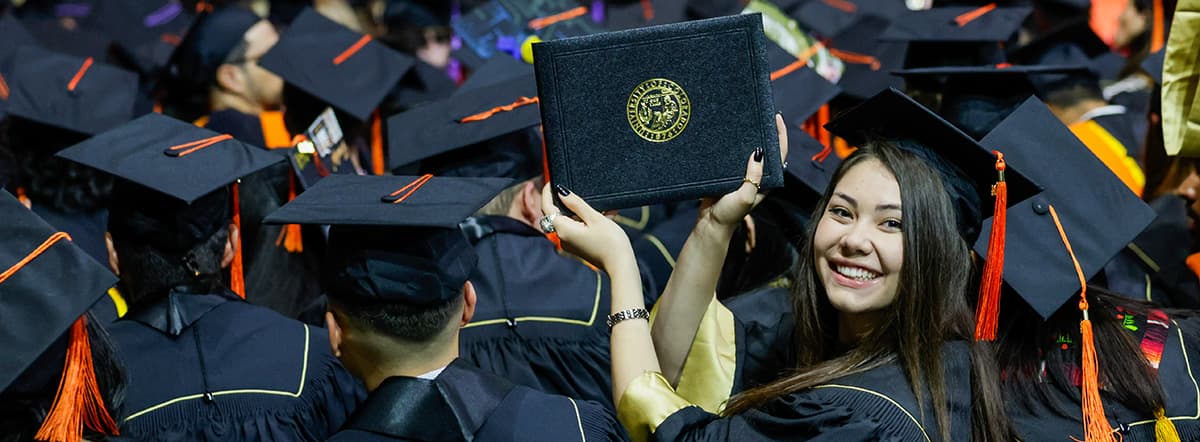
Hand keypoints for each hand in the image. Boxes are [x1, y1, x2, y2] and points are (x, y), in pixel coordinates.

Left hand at [541, 183, 634, 270]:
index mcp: (563, 229)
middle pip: (558, 214)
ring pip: (570, 220)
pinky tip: (606, 215)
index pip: (547, 207)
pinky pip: (578, 228)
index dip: (547, 192)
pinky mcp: (579, 246)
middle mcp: (562, 237)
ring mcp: (570, 243)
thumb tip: (561, 192)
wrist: (621, 266)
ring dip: (582, 211)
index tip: (551, 181)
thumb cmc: (610, 242)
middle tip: (576, 189)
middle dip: (567, 201)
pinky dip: (587, 220)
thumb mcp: (594, 217)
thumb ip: (576, 203)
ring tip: (601, 205)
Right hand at [697, 113, 789, 230]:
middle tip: (762, 113)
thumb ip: (754, 178)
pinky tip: (730, 133)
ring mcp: (743, 174)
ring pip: (751, 151)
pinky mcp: (729, 174)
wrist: (710, 223)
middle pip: (767, 150)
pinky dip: (734, 144)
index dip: (780, 136)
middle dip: (767, 131)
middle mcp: (758, 176)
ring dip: (750, 136)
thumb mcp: (745, 197)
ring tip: (748, 118)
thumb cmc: (729, 214)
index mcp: (766, 181)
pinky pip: (734, 156)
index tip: (777, 119)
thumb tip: (759, 153)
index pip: (779, 155)